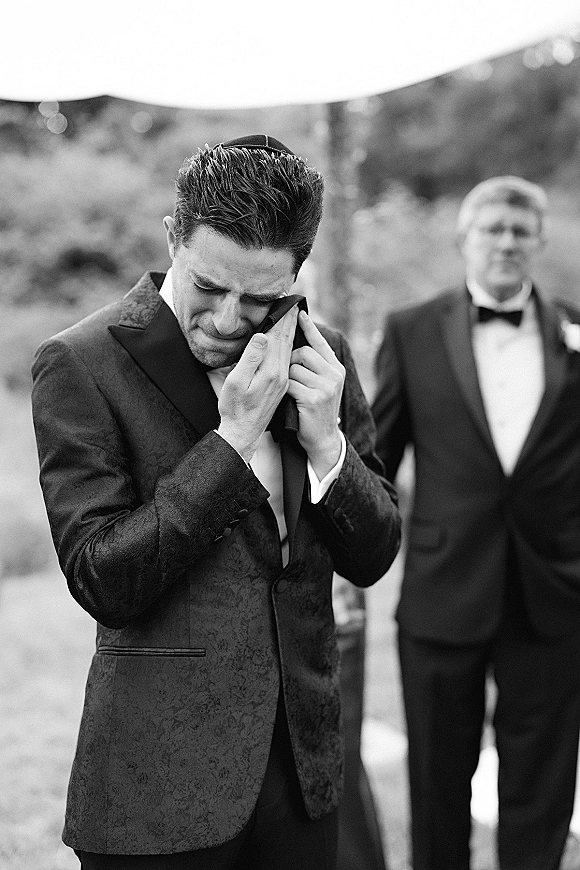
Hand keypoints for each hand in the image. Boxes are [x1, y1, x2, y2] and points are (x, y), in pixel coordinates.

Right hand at [217, 305, 298, 462]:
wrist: (242, 433)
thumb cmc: (234, 408)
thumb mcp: (236, 382)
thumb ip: (251, 358)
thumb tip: (263, 336)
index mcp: (271, 371)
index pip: (278, 337)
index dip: (281, 319)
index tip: (286, 302)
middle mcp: (280, 375)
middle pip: (286, 341)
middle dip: (290, 322)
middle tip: (294, 303)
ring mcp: (281, 381)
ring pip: (288, 350)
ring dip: (290, 332)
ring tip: (294, 316)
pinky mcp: (280, 386)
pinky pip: (286, 360)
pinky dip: (287, 346)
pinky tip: (288, 342)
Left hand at [287, 311, 344, 478]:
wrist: (322, 439)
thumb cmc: (314, 409)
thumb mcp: (321, 385)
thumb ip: (314, 366)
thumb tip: (296, 343)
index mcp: (335, 368)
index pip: (319, 343)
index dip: (309, 328)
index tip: (299, 313)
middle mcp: (334, 374)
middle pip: (302, 353)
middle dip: (290, 362)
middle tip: (289, 376)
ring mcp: (326, 386)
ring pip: (294, 368)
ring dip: (287, 379)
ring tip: (293, 393)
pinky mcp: (315, 398)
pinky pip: (290, 384)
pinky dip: (285, 391)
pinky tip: (290, 400)